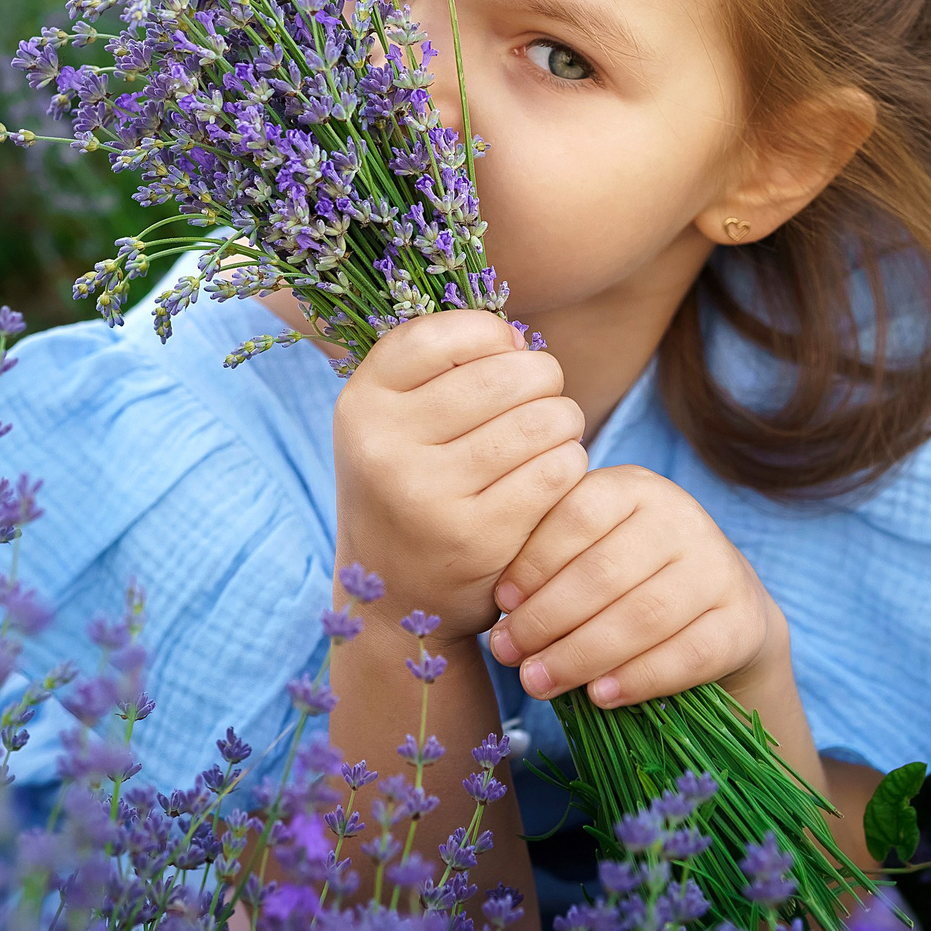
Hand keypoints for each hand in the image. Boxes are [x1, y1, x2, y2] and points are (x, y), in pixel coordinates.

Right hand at [332, 310, 588, 648]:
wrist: (394, 597)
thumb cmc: (411, 486)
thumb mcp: (394, 422)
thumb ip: (442, 367)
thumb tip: (520, 340)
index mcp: (360, 403)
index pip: (445, 334)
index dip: (491, 334)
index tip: (504, 354)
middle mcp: (383, 446)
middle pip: (504, 374)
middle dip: (542, 378)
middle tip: (543, 397)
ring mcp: (427, 494)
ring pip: (541, 420)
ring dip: (564, 420)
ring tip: (554, 432)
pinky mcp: (476, 537)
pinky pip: (556, 471)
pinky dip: (569, 463)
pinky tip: (555, 471)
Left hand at [483, 465, 787, 709]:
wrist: (718, 606)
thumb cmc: (625, 576)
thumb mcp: (589, 548)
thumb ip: (547, 564)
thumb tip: (499, 614)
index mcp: (634, 487)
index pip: (577, 514)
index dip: (532, 562)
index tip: (500, 605)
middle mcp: (682, 517)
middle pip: (604, 571)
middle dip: (546, 619)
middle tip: (507, 654)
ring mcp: (719, 568)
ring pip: (643, 616)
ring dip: (581, 655)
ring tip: (537, 683)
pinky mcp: (743, 620)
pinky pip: (689, 654)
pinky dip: (639, 678)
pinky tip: (599, 695)